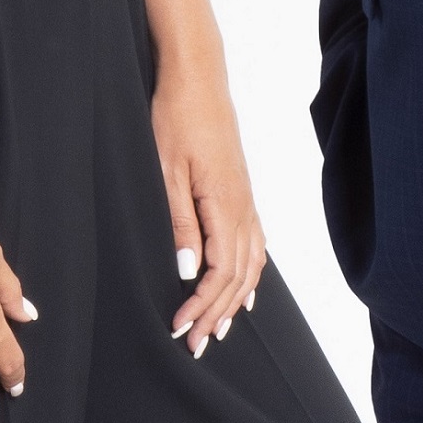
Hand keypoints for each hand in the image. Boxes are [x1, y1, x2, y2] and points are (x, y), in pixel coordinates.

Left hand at [153, 72, 266, 356]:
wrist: (197, 78)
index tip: (179, 328)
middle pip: (239, 275)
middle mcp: (243, 206)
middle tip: (195, 344)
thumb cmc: (176, 118)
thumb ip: (180, 223)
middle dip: (217, 313)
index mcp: (225, 203)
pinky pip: (256, 242)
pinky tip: (245, 290)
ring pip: (251, 263)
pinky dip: (251, 272)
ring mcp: (246, 198)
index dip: (201, 305)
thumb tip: (186, 272)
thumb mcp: (166, 171)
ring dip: (235, 300)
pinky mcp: (242, 190)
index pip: (220, 272)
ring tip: (219, 328)